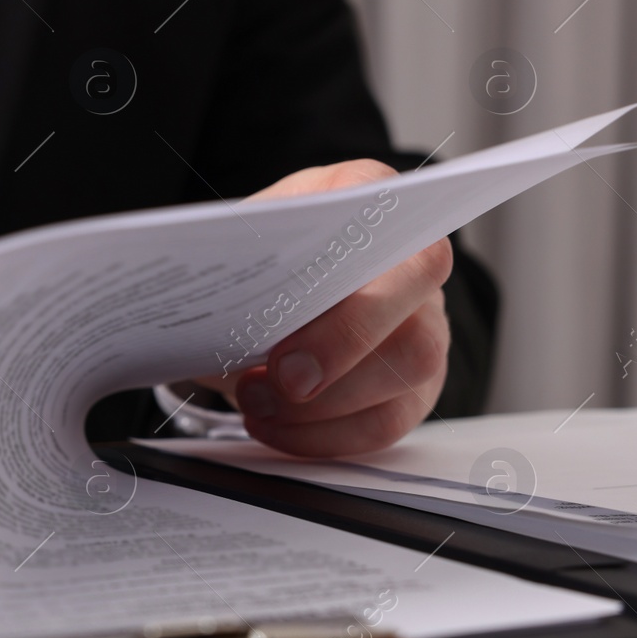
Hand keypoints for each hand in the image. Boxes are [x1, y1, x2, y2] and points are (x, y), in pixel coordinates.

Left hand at [197, 160, 451, 456]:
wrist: (257, 295)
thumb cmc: (257, 257)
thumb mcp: (239, 237)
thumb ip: (238, 248)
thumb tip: (213, 274)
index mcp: (369, 201)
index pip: (397, 217)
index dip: (354, 254)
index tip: (296, 304)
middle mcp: (411, 263)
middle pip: (415, 301)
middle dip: (343, 346)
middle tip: (282, 375)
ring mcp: (423, 325)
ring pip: (413, 368)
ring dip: (325, 402)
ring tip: (256, 400)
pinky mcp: (411, 388)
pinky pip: (388, 421)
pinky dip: (322, 436)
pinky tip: (274, 427)